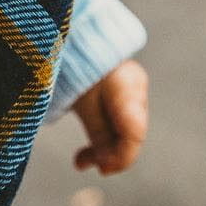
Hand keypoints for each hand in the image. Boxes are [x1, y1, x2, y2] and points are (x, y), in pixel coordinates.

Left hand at [71, 58, 148, 174]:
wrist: (70, 34)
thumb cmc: (73, 63)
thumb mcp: (80, 101)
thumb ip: (98, 132)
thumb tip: (107, 168)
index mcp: (126, 85)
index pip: (134, 132)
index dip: (121, 158)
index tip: (102, 170)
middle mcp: (136, 87)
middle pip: (130, 133)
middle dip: (108, 153)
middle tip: (82, 163)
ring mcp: (131, 88)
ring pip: (123, 131)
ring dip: (103, 148)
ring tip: (80, 161)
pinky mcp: (121, 92)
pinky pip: (117, 121)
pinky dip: (102, 136)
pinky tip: (84, 154)